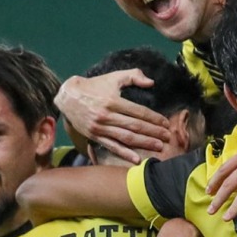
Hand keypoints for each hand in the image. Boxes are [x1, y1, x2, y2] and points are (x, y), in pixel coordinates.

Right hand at [54, 71, 169, 163]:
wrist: (68, 96)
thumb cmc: (94, 86)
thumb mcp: (113, 77)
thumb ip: (133, 76)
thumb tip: (151, 82)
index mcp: (113, 101)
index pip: (139, 112)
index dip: (154, 118)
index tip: (166, 123)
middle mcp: (106, 115)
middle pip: (135, 126)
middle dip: (154, 133)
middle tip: (168, 137)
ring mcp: (100, 128)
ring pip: (126, 138)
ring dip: (144, 143)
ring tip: (159, 147)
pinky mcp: (94, 136)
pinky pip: (111, 146)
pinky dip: (124, 154)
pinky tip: (136, 159)